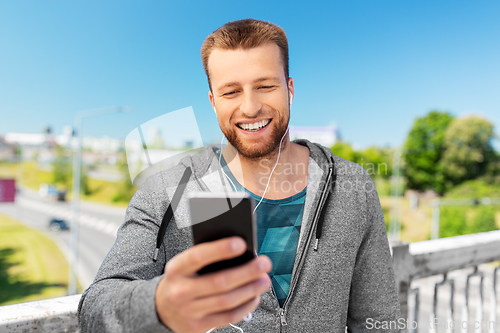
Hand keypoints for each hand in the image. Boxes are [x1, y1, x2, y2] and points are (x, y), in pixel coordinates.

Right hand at [155, 237, 271, 332]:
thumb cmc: (180, 280)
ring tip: (264, 280)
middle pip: (219, 281)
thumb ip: (205, 257)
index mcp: (176, 269)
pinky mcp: (199, 326)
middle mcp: (181, 291)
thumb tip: (239, 250)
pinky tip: (254, 297)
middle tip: (264, 263)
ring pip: (227, 300)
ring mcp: (190, 311)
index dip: (220, 249)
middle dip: (246, 272)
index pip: (198, 256)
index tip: (241, 243)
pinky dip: (245, 307)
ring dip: (250, 289)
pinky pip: (228, 317)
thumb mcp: (184, 265)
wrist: (161, 309)